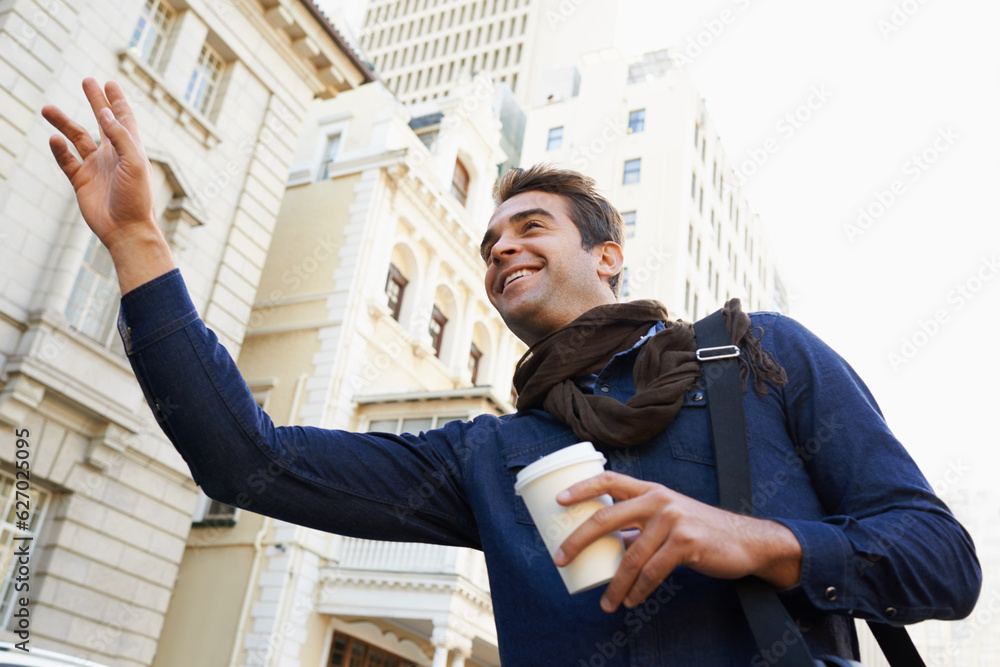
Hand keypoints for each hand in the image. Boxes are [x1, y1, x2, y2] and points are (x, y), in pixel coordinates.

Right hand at [42, 78, 173, 292]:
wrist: (126, 230)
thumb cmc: (137, 198)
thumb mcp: (134, 162)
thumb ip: (119, 136)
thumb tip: (104, 111)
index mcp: (130, 149)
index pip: (123, 118)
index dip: (117, 100)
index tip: (109, 82)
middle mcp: (113, 155)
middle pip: (101, 121)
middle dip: (95, 101)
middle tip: (86, 80)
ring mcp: (96, 167)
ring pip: (77, 138)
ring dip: (63, 123)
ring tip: (47, 108)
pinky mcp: (81, 181)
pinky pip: (66, 160)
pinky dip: (58, 149)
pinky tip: (53, 139)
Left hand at [551, 471, 801, 612]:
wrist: (746, 541)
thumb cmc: (701, 530)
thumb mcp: (669, 518)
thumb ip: (639, 526)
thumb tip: (605, 543)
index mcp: (651, 490)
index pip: (609, 480)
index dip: (581, 488)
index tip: (557, 500)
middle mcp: (659, 499)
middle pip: (606, 517)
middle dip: (578, 539)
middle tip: (560, 559)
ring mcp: (672, 519)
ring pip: (630, 555)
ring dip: (614, 584)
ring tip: (606, 602)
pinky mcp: (686, 542)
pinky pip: (653, 571)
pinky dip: (639, 590)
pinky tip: (631, 601)